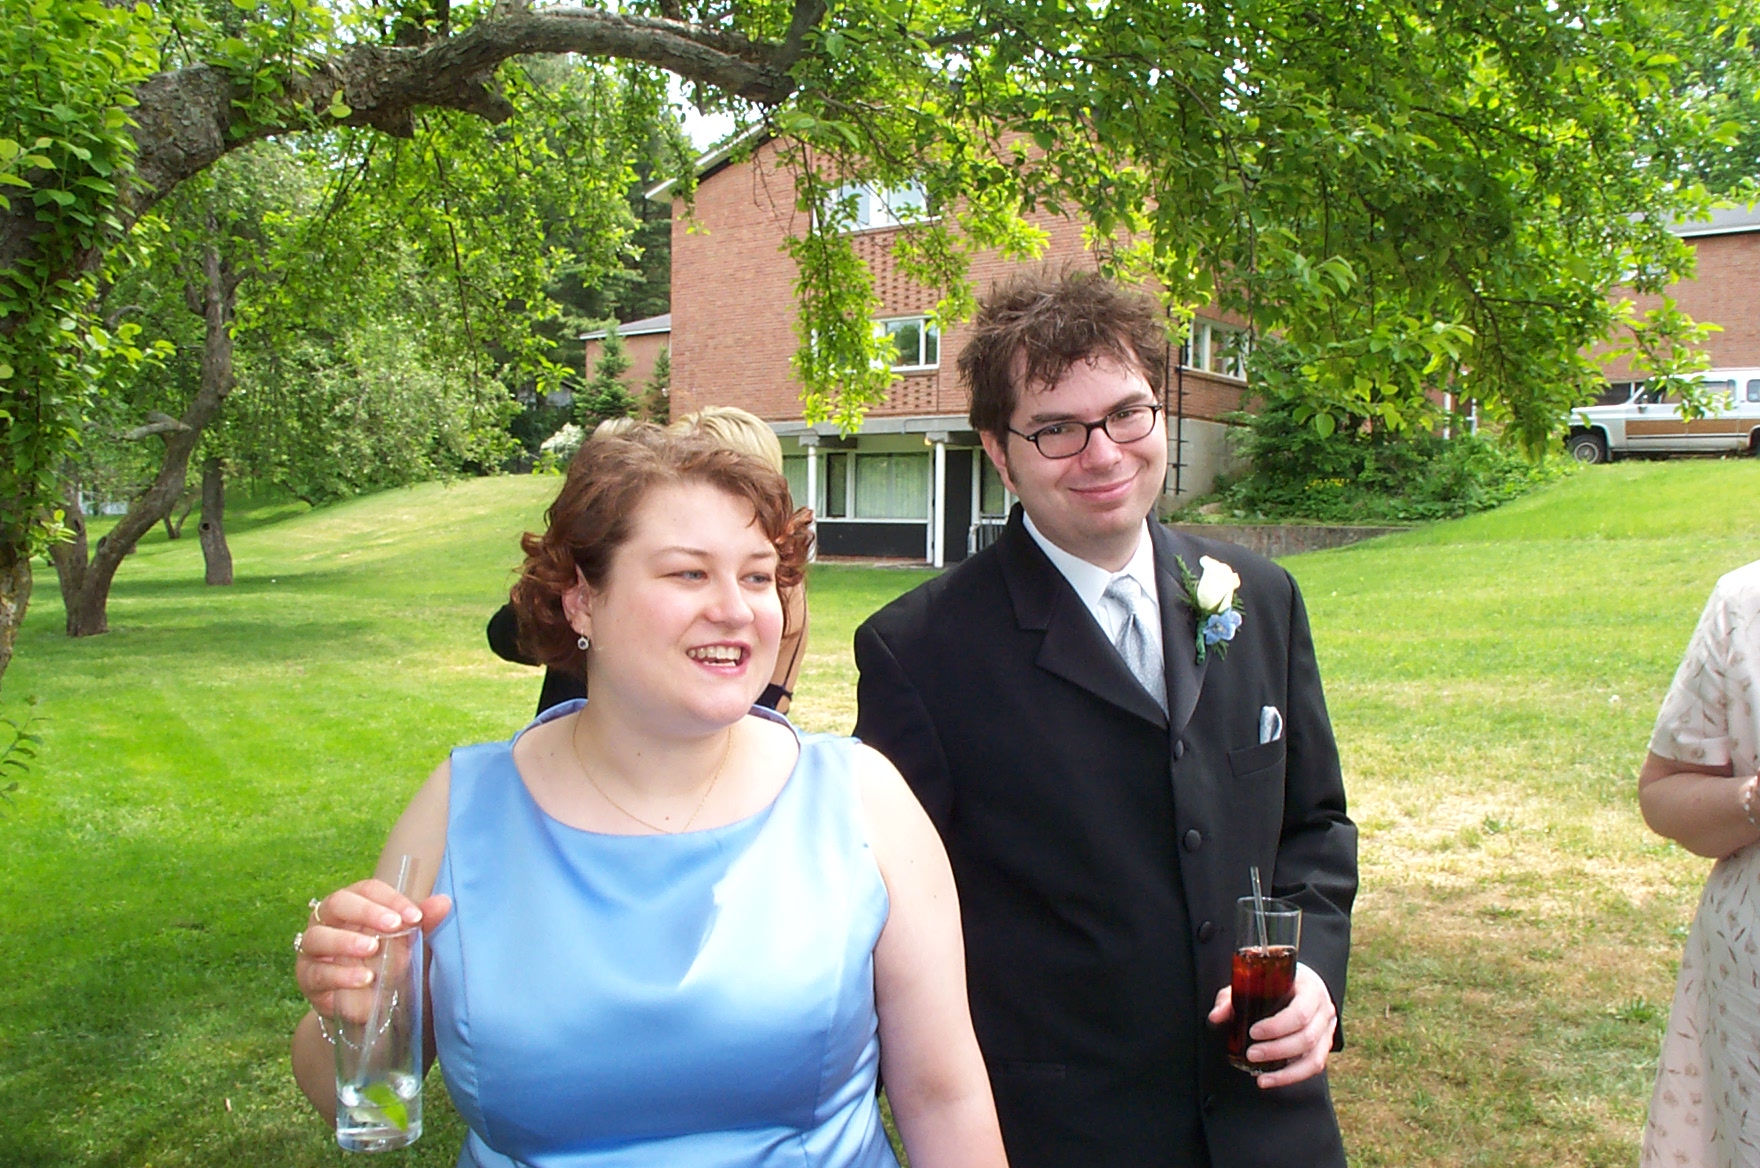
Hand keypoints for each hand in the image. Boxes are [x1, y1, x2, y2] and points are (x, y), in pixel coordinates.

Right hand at [294, 879, 450, 1020]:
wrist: (365, 1004)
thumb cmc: (384, 962)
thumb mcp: (406, 942)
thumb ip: (422, 922)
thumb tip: (444, 901)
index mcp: (352, 904)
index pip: (367, 889)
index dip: (390, 899)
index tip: (414, 915)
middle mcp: (327, 921)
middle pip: (337, 903)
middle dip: (365, 911)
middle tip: (393, 924)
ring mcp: (313, 950)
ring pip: (319, 937)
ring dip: (347, 941)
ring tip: (372, 948)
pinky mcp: (308, 978)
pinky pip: (318, 973)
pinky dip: (342, 975)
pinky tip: (364, 978)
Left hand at [1208, 961, 1336, 1087]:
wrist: (1299, 984)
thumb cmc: (1274, 982)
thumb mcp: (1252, 983)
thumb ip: (1231, 998)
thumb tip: (1216, 1017)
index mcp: (1310, 988)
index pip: (1299, 1012)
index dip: (1276, 1027)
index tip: (1253, 1032)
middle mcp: (1324, 1009)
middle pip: (1306, 1037)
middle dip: (1276, 1050)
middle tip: (1251, 1054)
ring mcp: (1328, 1030)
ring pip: (1314, 1058)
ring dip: (1286, 1071)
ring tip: (1261, 1076)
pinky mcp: (1325, 1046)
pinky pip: (1314, 1067)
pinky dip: (1291, 1077)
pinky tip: (1270, 1080)